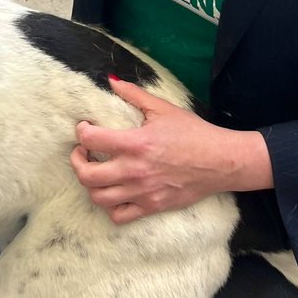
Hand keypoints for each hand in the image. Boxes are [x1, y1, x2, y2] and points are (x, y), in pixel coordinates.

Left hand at [70, 76, 272, 223]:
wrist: (221, 161)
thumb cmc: (194, 133)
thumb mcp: (163, 109)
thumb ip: (134, 95)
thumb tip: (112, 81)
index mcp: (136, 143)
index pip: (92, 139)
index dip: (81, 131)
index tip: (84, 128)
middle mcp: (135, 170)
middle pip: (87, 175)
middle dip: (77, 161)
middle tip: (83, 151)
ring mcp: (142, 192)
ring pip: (98, 198)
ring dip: (91, 184)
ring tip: (96, 171)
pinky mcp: (152, 207)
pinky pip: (119, 216)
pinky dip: (111, 207)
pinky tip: (114, 192)